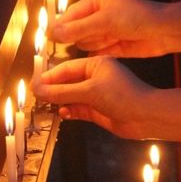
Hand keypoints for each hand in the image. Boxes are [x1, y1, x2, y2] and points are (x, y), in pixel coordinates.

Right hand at [33, 56, 151, 137]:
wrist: (145, 117)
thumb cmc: (124, 96)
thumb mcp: (90, 91)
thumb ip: (63, 92)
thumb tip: (40, 91)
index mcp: (96, 64)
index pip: (67, 68)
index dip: (50, 77)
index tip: (35, 85)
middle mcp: (95, 77)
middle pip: (67, 83)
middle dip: (53, 90)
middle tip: (36, 97)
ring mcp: (96, 94)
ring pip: (71, 97)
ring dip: (59, 102)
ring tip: (46, 107)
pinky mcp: (97, 110)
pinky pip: (77, 109)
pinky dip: (69, 111)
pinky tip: (62, 114)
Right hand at [52, 0, 166, 56]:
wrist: (165, 32)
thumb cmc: (138, 18)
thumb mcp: (104, 21)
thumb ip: (77, 29)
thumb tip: (52, 34)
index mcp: (98, 0)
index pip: (71, 14)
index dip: (61, 26)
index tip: (49, 39)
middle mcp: (101, 14)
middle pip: (77, 30)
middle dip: (82, 36)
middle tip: (90, 39)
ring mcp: (108, 30)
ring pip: (87, 43)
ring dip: (95, 44)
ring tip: (111, 40)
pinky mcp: (115, 45)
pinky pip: (98, 52)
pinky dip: (101, 53)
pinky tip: (108, 52)